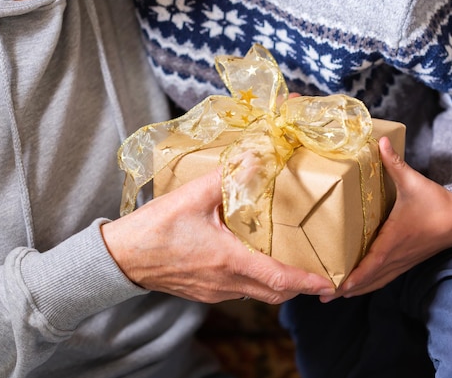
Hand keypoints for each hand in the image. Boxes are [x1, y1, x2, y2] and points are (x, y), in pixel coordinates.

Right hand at [102, 168, 334, 303]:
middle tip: (316, 270)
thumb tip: (256, 157)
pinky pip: (240, 292)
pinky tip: (253, 260)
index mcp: (229, 261)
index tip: (330, 282)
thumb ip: (227, 177)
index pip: (279, 279)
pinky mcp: (205, 292)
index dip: (307, 281)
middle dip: (299, 285)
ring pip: (258, 295)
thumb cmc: (154, 230)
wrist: (122, 258)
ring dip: (278, 284)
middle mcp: (226, 282)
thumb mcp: (192, 197)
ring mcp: (215, 292)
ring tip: (290, 262)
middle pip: (275, 294)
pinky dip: (256, 282)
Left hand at [321, 137, 451, 301]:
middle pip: (368, 279)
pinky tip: (355, 289)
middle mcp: (396, 255)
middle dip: (344, 290)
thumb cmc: (436, 201)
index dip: (355, 277)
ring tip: (331, 297)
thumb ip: (394, 162)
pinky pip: (383, 279)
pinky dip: (367, 286)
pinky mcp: (405, 262)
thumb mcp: (414, 181)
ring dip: (354, 291)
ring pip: (375, 282)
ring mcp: (401, 262)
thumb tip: (380, 140)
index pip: (372, 263)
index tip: (337, 286)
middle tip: (321, 296)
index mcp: (394, 238)